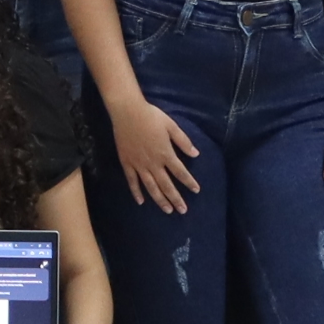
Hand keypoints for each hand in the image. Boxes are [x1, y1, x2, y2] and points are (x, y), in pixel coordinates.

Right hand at [108, 92, 199, 213]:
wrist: (127, 112)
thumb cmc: (151, 117)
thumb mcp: (171, 126)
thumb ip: (183, 141)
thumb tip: (196, 154)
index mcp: (166, 153)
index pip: (180, 172)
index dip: (189, 182)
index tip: (196, 190)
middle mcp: (153, 163)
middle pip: (166, 185)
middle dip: (176, 198)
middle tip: (182, 210)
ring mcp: (139, 165)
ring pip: (151, 187)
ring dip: (160, 200)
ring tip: (168, 210)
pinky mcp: (127, 163)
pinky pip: (132, 181)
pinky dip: (136, 192)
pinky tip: (141, 202)